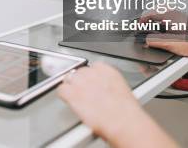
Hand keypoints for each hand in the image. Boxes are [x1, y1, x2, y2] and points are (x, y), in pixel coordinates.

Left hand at [58, 62, 177, 146]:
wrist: (122, 120)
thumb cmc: (125, 111)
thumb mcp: (120, 91)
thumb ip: (107, 85)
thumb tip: (102, 89)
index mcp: (106, 69)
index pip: (92, 67)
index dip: (90, 78)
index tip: (91, 85)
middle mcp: (91, 72)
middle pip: (79, 71)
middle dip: (80, 82)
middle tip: (84, 95)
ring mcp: (80, 81)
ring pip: (68, 78)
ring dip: (71, 87)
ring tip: (78, 99)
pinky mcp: (71, 92)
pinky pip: (61, 90)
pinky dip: (64, 95)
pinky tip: (69, 101)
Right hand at [139, 11, 187, 61]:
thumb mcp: (169, 43)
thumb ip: (154, 41)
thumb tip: (147, 41)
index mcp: (170, 15)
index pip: (151, 13)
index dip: (142, 20)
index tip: (139, 26)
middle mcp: (175, 14)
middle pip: (156, 12)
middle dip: (148, 19)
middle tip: (144, 26)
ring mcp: (180, 17)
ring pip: (163, 15)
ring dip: (156, 21)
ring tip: (152, 29)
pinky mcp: (183, 22)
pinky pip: (169, 19)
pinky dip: (163, 23)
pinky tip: (163, 32)